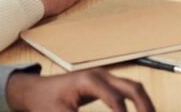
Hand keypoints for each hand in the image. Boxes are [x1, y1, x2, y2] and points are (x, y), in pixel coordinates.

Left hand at [5, 68, 153, 111]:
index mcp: (89, 81)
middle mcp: (100, 75)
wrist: (35, 90)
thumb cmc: (44, 102)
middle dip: (145, 106)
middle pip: (132, 87)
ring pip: (133, 87)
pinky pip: (127, 90)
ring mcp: (104, 76)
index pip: (115, 99)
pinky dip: (137, 101)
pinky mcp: (104, 82)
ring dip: (144, 103)